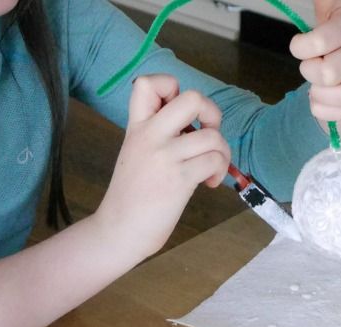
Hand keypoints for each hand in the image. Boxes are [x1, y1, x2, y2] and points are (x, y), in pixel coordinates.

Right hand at [95, 74, 230, 256]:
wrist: (119, 230)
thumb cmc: (130, 197)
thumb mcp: (134, 154)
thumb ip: (156, 135)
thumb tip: (194, 127)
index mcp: (136, 127)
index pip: (147, 82)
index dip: (172, 87)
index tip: (178, 114)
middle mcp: (150, 136)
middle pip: (192, 98)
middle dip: (211, 112)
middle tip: (207, 133)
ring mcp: (165, 157)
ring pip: (212, 135)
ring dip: (221, 152)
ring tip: (210, 168)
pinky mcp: (179, 179)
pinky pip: (214, 160)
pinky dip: (219, 170)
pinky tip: (208, 183)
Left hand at [290, 1, 340, 127]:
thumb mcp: (337, 15)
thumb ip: (325, 2)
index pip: (319, 41)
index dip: (300, 46)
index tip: (300, 45)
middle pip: (326, 73)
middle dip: (310, 71)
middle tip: (313, 65)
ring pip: (336, 95)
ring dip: (317, 93)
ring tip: (319, 83)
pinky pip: (335, 113)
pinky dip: (321, 109)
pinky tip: (323, 97)